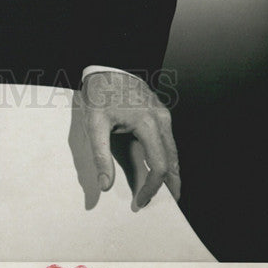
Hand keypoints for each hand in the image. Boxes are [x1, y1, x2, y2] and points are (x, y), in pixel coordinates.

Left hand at [81, 70, 180, 208]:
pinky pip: (168, 139)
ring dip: (172, 171)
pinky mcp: (160, 110)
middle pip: (174, 160)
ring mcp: (163, 113)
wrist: (106, 64)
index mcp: (147, 123)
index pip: (159, 166)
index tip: (140, 201)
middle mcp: (161, 119)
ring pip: (174, 150)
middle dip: (171, 184)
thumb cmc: (99, 92)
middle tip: (169, 203)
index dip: (152, 188)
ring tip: (168, 189)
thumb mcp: (94, 123)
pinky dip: (168, 156)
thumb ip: (100, 155)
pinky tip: (162, 165)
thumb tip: (105, 185)